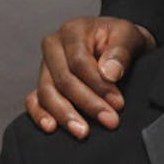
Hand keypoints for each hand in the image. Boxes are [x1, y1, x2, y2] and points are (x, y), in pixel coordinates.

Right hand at [25, 17, 154, 138]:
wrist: (121, 45)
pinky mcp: (43, 83)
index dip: (98, 84)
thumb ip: (121, 51)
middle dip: (87, 103)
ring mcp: (45, 66)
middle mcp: (53, 46)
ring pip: (47, 93)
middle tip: (109, 120)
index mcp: (72, 31)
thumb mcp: (130, 36)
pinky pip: (33, 100)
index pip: (79, 61)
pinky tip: (51, 128)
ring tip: (83, 132)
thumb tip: (109, 72)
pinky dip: (40, 115)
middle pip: (63, 79)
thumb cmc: (123, 40)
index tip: (117, 102)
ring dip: (65, 114)